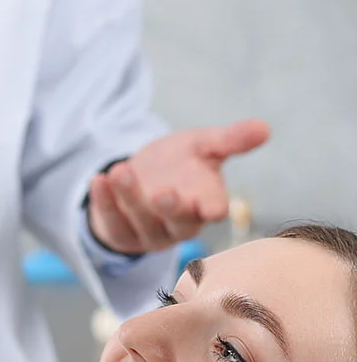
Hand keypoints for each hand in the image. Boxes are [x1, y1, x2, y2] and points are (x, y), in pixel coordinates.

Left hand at [87, 119, 269, 254]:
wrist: (142, 178)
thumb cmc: (180, 165)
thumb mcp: (202, 146)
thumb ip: (229, 140)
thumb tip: (264, 128)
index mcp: (205, 204)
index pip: (213, 211)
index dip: (212, 209)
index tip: (211, 207)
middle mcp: (180, 224)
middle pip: (178, 222)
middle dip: (170, 208)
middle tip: (162, 193)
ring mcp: (149, 233)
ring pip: (142, 221)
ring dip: (131, 197)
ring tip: (120, 170)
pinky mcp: (121, 233)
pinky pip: (112, 221)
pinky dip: (104, 201)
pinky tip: (99, 179)